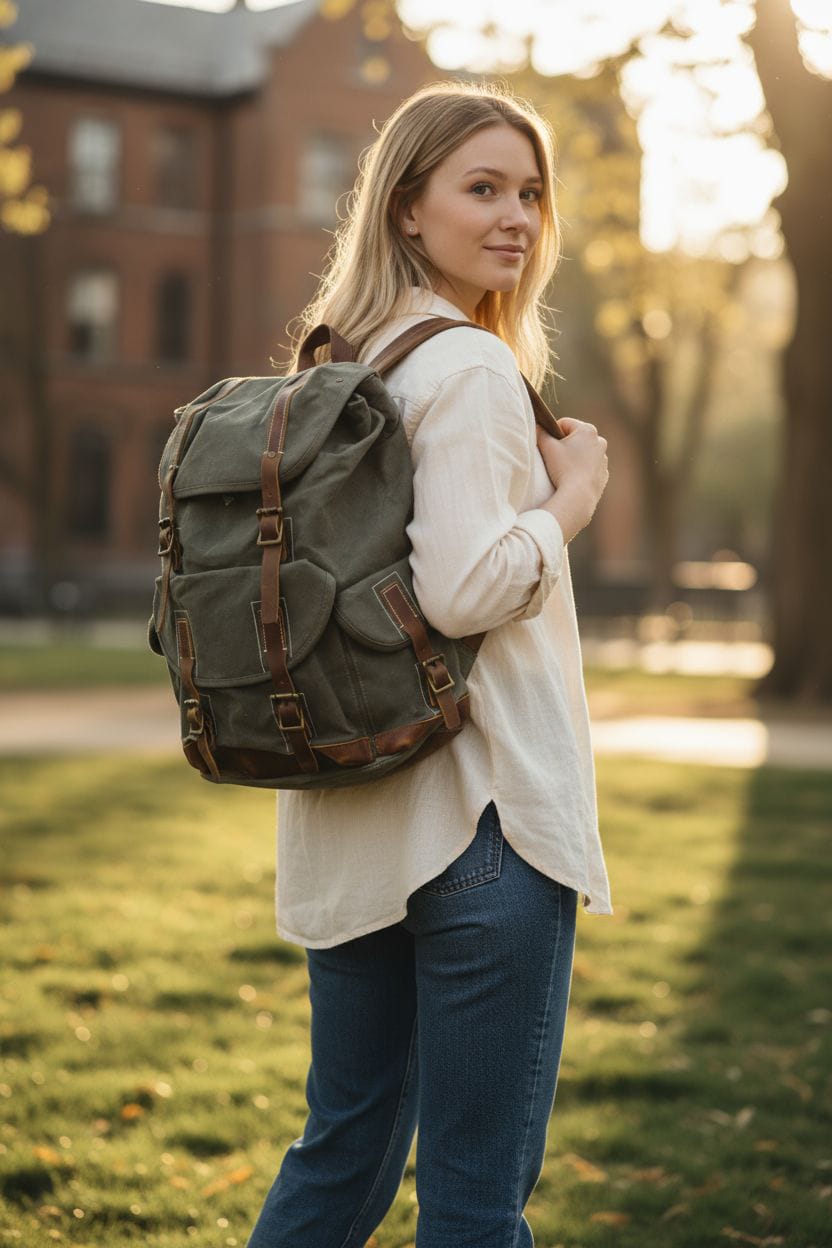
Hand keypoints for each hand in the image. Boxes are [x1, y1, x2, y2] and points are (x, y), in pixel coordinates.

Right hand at [536, 417, 608, 543]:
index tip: (547, 445)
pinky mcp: (603, 474)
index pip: (564, 423)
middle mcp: (599, 441)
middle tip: (554, 457)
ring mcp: (603, 459)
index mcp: (587, 430)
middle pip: (575, 437)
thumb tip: (538, 427)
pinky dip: (581, 470)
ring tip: (563, 469)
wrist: (578, 496)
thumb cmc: (563, 468)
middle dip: (564, 444)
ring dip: (573, 457)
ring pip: (583, 452)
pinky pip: (589, 467)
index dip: (552, 432)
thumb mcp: (547, 447)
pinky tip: (572, 478)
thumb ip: (540, 433)